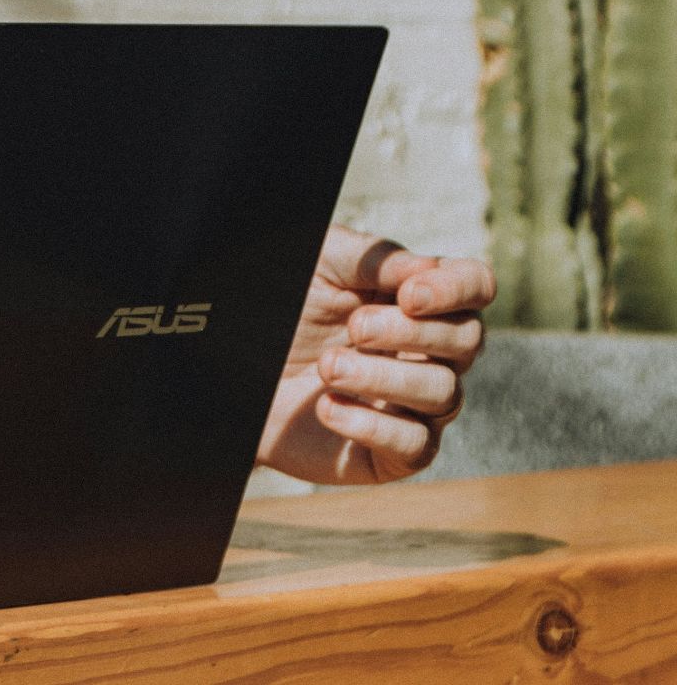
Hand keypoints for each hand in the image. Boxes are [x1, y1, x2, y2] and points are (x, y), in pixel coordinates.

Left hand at [257, 224, 492, 483]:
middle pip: (466, 340)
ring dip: (382, 377)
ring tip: (327, 366)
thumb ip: (372, 259)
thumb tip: (425, 269)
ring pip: (443, 393)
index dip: (456, 289)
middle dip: (411, 332)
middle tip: (354, 327)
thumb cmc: (285, 310)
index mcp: (420, 300)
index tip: (409, 294)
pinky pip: (416, 446)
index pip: (476, 286)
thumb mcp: (320, 265)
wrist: (235, 366)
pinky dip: (371, 424)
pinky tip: (327, 407)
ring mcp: (416, 405)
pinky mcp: (392, 453)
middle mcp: (430, 353)